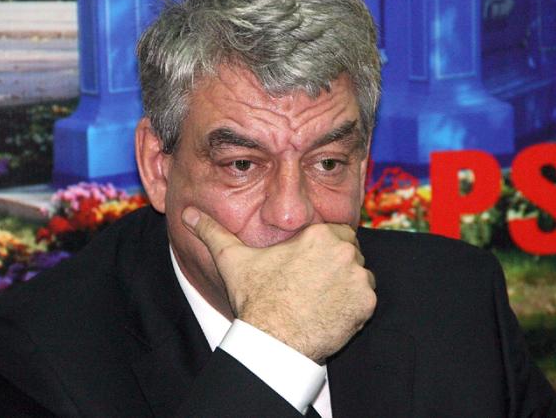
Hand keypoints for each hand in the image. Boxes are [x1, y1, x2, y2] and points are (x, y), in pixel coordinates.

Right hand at [182, 207, 376, 362]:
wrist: (273, 341)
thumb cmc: (255, 299)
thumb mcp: (233, 260)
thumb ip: (214, 232)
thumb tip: (189, 215)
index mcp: (319, 235)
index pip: (333, 234)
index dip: (320, 250)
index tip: (306, 267)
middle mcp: (345, 251)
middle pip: (348, 253)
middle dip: (334, 265)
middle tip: (311, 285)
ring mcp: (358, 278)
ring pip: (359, 275)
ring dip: (346, 285)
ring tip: (318, 300)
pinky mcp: (366, 303)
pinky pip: (365, 298)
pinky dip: (353, 306)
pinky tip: (329, 313)